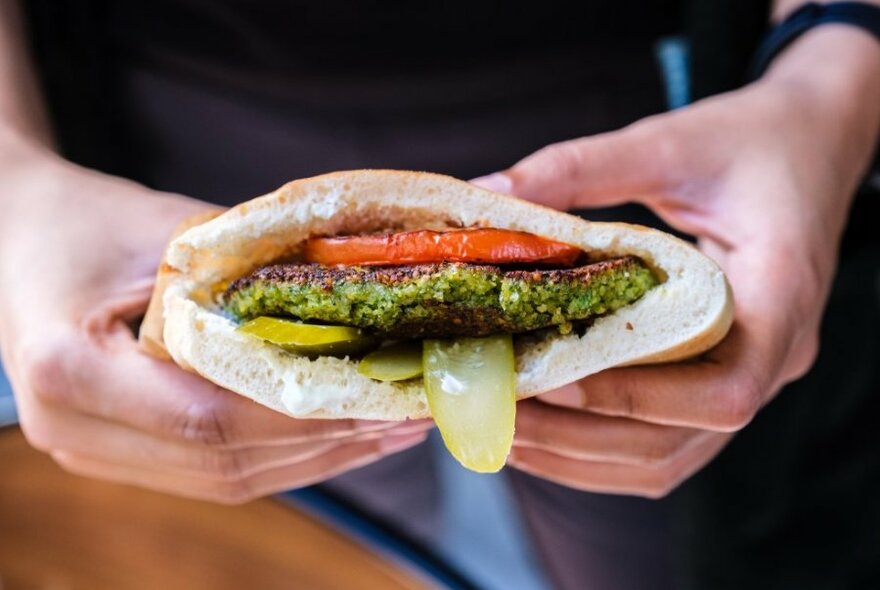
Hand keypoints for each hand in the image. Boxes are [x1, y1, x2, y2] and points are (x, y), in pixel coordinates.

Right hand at [0, 145, 429, 502]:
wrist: (20, 238)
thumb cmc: (89, 222)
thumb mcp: (168, 229)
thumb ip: (251, 271)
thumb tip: (357, 298)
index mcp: (70, 365)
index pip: (211, 417)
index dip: (306, 415)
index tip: (382, 396)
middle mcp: (72, 426)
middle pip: (225, 462)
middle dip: (327, 444)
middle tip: (405, 416)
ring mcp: (91, 450)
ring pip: (225, 479)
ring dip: (316, 459)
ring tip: (389, 431)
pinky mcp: (117, 454)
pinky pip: (213, 472)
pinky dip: (282, 457)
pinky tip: (337, 437)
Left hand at [474, 28, 879, 496]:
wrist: (809, 144)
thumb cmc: (751, 140)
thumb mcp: (669, 142)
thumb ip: (580, 168)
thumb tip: (487, 193)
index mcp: (782, 294)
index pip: (725, 387)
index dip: (635, 397)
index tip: (553, 378)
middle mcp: (775, 354)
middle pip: (680, 438)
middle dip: (582, 436)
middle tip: (502, 411)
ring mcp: (752, 374)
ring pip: (667, 455)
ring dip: (582, 454)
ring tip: (508, 428)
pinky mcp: (724, 375)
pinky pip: (665, 441)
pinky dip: (600, 447)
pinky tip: (545, 426)